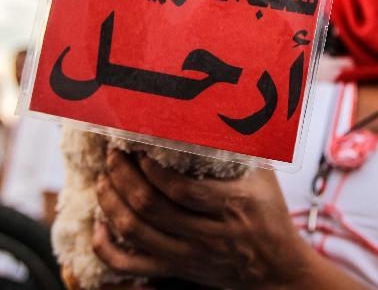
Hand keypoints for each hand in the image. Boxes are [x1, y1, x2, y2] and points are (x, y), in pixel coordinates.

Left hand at [93, 149, 312, 288]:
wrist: (276, 269)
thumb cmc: (269, 214)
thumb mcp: (263, 176)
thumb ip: (241, 146)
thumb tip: (218, 107)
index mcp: (231, 205)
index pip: (181, 189)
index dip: (153, 167)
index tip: (140, 145)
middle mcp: (208, 234)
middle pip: (150, 207)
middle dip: (123, 176)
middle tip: (114, 154)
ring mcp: (188, 255)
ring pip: (135, 232)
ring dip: (111, 201)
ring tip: (105, 177)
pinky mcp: (175, 270)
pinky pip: (130, 265)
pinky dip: (106, 246)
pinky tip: (100, 224)